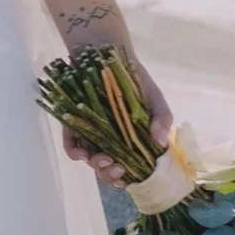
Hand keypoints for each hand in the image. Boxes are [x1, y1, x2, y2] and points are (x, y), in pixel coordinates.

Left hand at [62, 54, 174, 185]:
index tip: (128, 177)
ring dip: (96, 165)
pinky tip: (80, 152)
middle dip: (111, 174)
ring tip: (101, 158)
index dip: (130, 178)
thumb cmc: (135, 80)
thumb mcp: (154, 97)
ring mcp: (93, 136)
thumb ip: (162, 119)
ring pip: (92, 161)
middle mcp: (113, 142)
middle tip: (115, 168)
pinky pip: (72, 146)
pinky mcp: (74, 128)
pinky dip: (75, 152)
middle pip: (110, 169)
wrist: (106, 56)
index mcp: (133, 141)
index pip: (132, 168)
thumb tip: (160, 142)